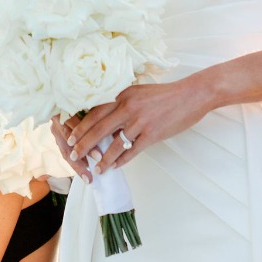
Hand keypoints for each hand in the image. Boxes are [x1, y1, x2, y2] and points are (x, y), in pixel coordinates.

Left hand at [63, 74, 214, 171]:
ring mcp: (140, 121)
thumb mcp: (139, 92)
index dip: (81, 126)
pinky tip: (115, 167)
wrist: (192, 95)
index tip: (69, 137)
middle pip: (98, 128)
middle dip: (83, 144)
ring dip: (102, 159)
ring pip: (114, 144)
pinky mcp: (153, 134)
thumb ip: (123, 104)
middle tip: (74, 155)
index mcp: (123, 94)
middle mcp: (128, 106)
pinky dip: (122, 161)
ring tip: (95, 168)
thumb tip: (107, 123)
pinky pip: (132, 151)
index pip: (95, 112)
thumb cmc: (166, 95)